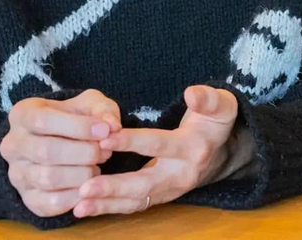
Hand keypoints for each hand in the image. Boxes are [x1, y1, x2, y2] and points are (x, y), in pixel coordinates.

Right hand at [1, 89, 121, 219]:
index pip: (43, 120)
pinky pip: (51, 203)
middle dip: (83, 153)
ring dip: (81, 175)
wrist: (61, 144)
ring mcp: (17, 174)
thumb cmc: (75, 120)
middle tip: (105, 152)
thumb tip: (112, 126)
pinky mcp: (27, 199)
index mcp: (23, 114)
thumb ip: (102, 110)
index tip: (105, 131)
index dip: (77, 127)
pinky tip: (89, 186)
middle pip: (46, 151)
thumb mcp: (89, 105)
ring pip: (48, 179)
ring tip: (96, 167)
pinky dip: (76, 196)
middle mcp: (12, 145)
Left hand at [73, 84, 250, 217]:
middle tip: (85, 187)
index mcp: (192, 149)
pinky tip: (84, 207)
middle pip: (144, 184)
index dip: (132, 142)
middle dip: (114, 187)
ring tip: (79, 204)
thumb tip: (191, 93)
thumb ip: (208, 98)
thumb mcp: (222, 105)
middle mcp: (181, 175)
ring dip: (107, 204)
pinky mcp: (159, 198)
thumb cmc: (215, 123)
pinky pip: (133, 205)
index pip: (158, 145)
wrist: (222, 154)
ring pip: (136, 201)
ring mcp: (170, 191)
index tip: (104, 138)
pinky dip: (109, 208)